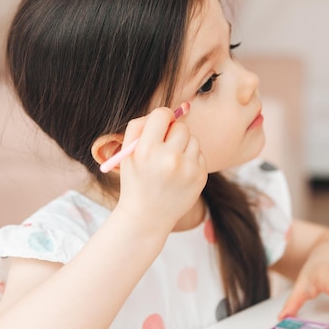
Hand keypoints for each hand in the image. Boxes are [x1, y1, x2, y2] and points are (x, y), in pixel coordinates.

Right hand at [115, 106, 206, 231]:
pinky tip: (179, 173)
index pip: (162, 114)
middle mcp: (169, 158)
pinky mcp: (201, 176)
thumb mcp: (127, 155)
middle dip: (172, 133)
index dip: (162, 118)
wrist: (148, 217)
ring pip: (193, 139)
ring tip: (171, 162)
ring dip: (183, 146)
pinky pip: (200, 154)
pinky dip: (191, 159)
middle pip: (180, 126)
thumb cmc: (135, 181)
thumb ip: (139, 128)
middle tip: (164, 146)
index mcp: (147, 150)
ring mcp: (188, 168)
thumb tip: (168, 112)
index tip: (161, 124)